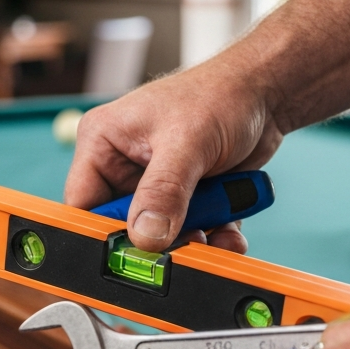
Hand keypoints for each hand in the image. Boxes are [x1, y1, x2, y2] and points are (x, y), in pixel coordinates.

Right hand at [64, 64, 282, 252]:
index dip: (101, 233)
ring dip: (191, 242)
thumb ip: (164, 191)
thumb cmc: (221, 95)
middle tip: (183, 244)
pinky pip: (191, 232)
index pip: (83, 203)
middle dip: (156, 242)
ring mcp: (156, 184)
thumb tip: (146, 235)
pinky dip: (212, 237)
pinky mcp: (186, 198)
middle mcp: (124, 165)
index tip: (127, 255)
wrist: (266, 93)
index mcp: (103, 142)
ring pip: (161, 235)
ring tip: (215, 234)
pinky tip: (230, 232)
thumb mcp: (187, 142)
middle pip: (123, 226)